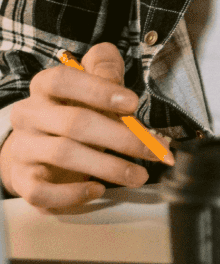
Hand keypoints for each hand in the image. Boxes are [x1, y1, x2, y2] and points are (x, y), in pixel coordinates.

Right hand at [0, 44, 154, 209]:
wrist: (34, 150)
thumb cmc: (72, 112)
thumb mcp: (90, 85)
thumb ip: (105, 70)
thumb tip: (117, 78)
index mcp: (44, 86)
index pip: (64, 80)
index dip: (99, 90)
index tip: (133, 103)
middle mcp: (29, 115)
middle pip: (74, 122)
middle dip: (121, 137)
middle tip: (153, 150)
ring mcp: (23, 148)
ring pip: (64, 155)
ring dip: (109, 166)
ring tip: (139, 175)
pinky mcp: (22, 180)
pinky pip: (42, 191)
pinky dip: (73, 193)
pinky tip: (98, 189)